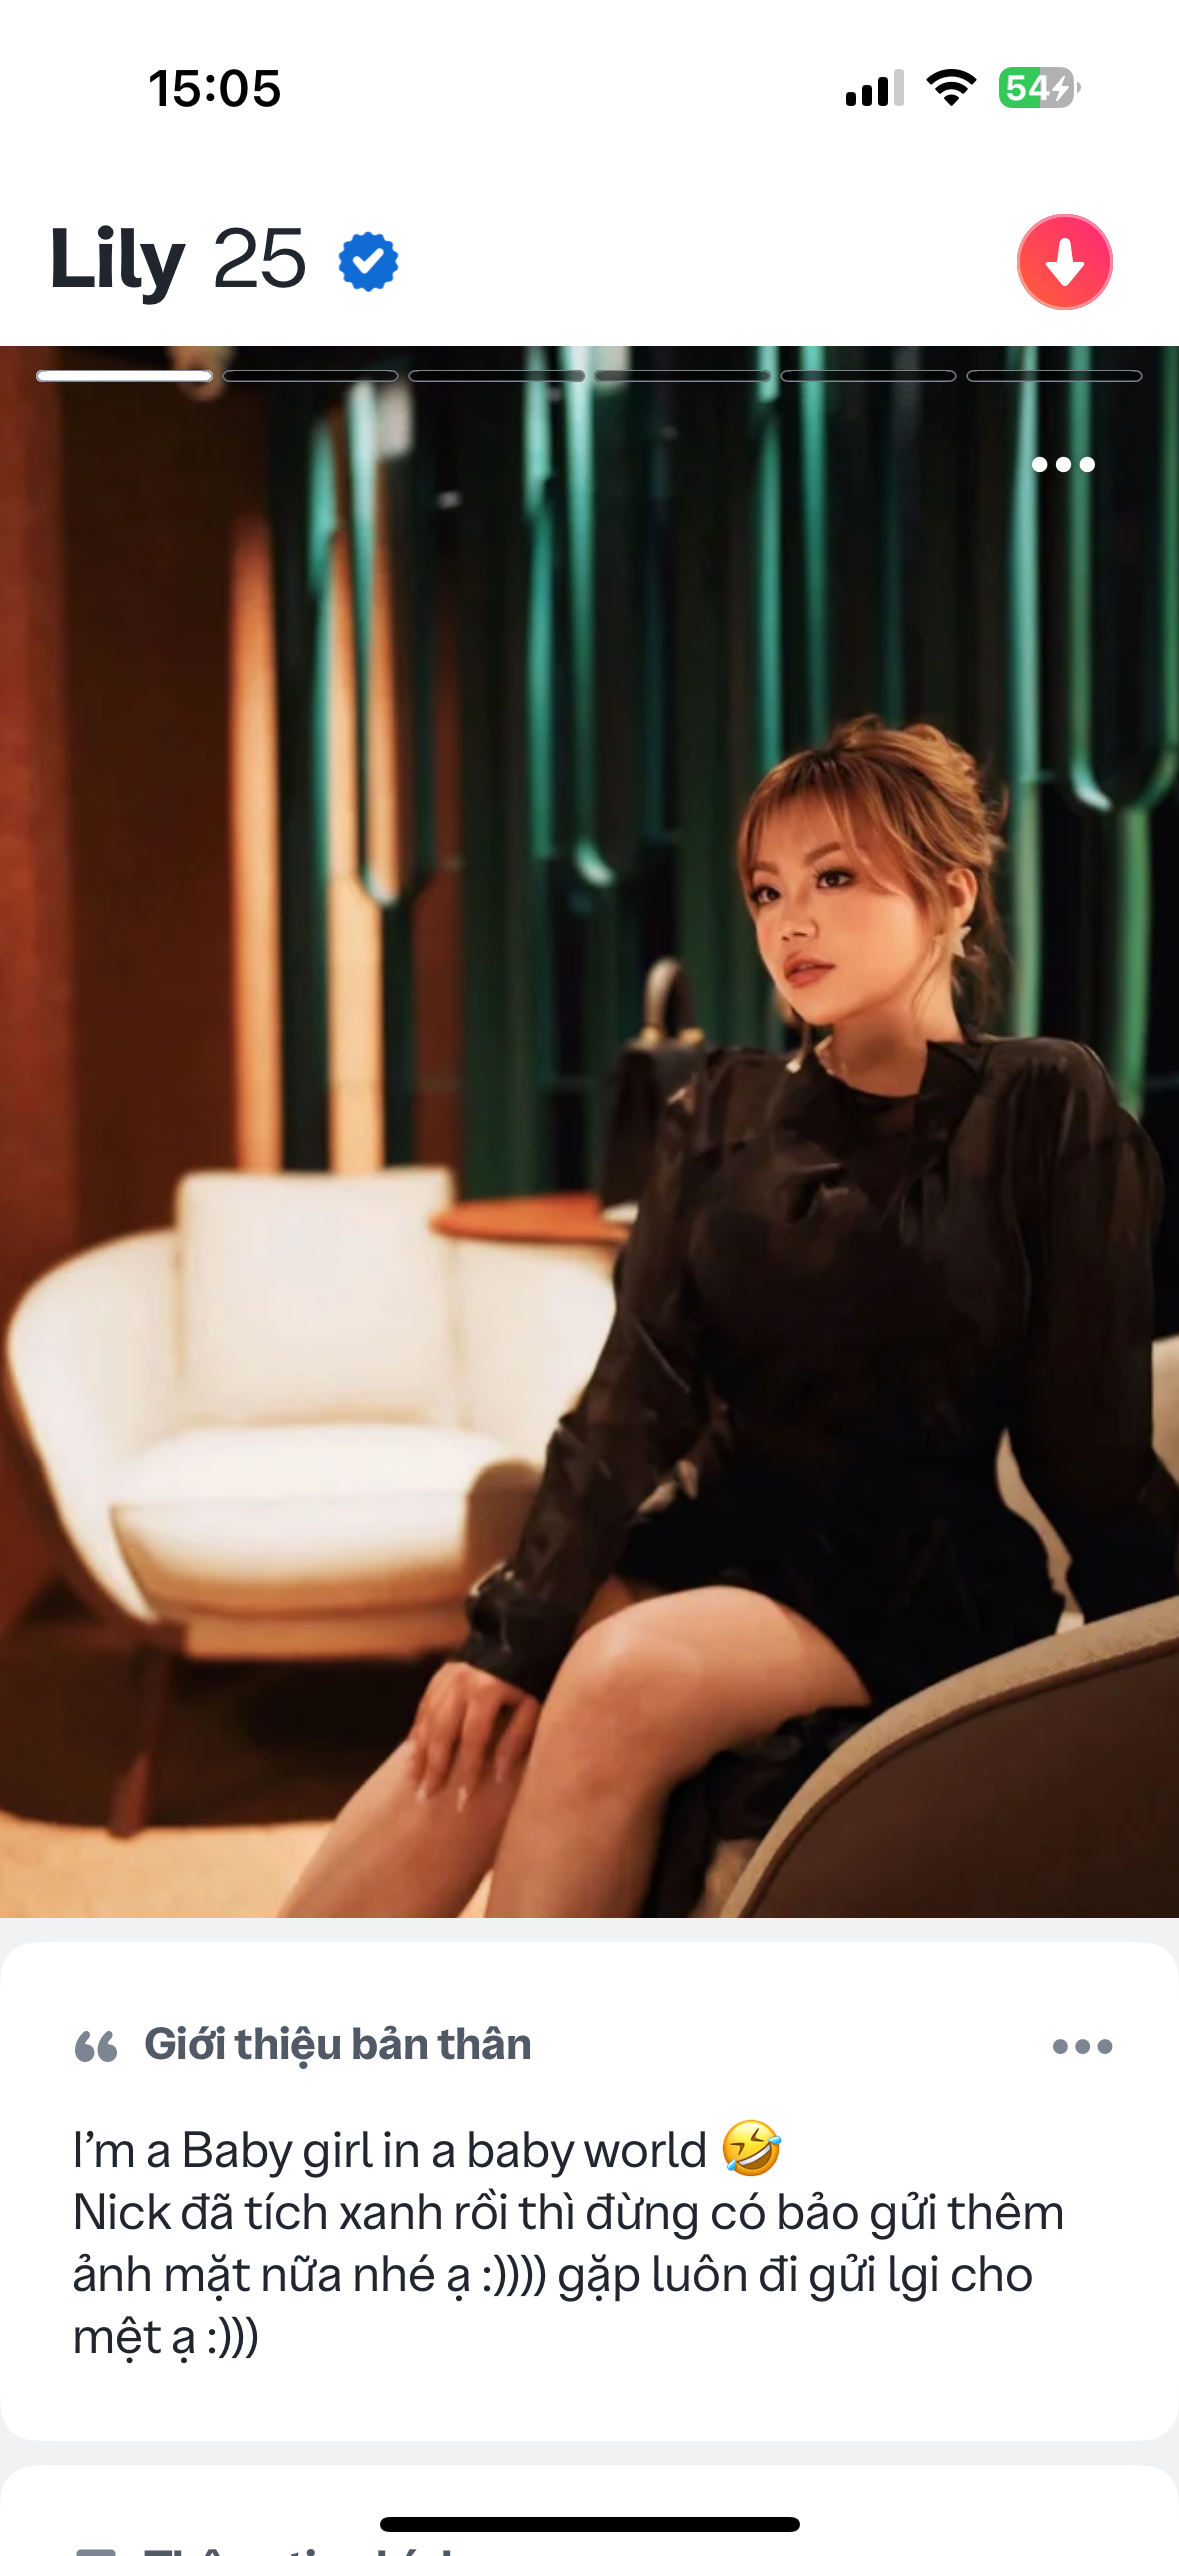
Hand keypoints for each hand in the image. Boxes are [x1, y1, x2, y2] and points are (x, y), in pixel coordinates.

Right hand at [407, 1660, 539, 1808]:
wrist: (519, 1638)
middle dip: (433, 1767)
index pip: (472, 1740)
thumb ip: (516, 1739)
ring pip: (426, 1720)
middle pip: (441, 1732)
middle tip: (425, 1796)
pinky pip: (423, 1707)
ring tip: (414, 1780)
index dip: (466, 1771)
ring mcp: (446, 1677)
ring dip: (419, 1752)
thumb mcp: (533, 1707)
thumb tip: (496, 1776)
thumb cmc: (532, 1679)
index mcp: (486, 1691)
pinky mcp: (440, 1675)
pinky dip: (418, 1730)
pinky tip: (413, 1751)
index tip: (461, 1800)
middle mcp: (460, 1684)